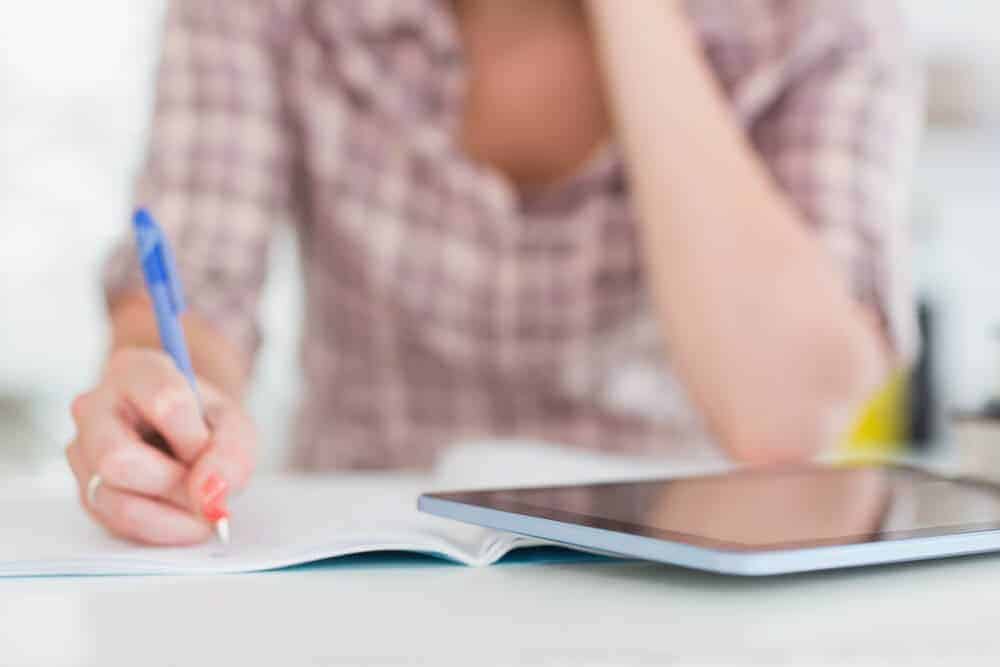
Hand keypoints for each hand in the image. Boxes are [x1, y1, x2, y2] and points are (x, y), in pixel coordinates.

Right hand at [66, 347, 256, 544]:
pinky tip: (183, 518)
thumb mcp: (234, 426)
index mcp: (135, 371)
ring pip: (114, 499)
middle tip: (204, 488)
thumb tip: (209, 495)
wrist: (184, 433)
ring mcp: (82, 451)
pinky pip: (115, 524)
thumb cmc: (205, 423)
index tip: (210, 449)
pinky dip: (160, 528)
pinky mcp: (85, 491)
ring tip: (199, 507)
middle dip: (173, 484)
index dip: (196, 439)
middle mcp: (95, 407)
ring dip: (170, 513)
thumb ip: (231, 453)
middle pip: (118, 458)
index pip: (165, 403)